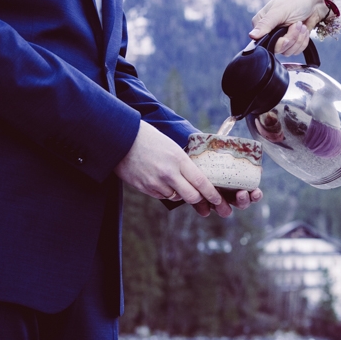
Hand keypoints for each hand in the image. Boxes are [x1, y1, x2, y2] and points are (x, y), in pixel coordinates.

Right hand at [114, 122, 261, 216]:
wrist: (121, 138)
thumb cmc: (149, 138)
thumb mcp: (172, 147)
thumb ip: (184, 162)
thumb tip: (196, 177)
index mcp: (178, 159)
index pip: (201, 182)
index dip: (213, 195)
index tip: (219, 201)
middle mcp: (168, 173)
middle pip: (192, 196)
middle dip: (199, 199)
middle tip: (203, 199)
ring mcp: (155, 182)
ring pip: (176, 197)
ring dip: (180, 194)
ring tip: (175, 181)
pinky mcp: (144, 188)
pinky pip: (161, 196)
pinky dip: (166, 192)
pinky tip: (160, 180)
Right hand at [250, 0, 328, 55]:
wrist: (314, 2)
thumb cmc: (295, 1)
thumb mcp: (279, 11)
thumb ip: (266, 24)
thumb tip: (252, 36)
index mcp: (262, 23)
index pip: (264, 42)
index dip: (278, 40)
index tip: (286, 29)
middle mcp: (270, 33)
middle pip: (278, 49)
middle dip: (291, 37)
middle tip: (297, 24)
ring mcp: (281, 38)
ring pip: (288, 51)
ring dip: (299, 38)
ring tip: (301, 24)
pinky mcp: (292, 42)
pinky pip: (297, 51)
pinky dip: (303, 41)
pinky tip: (304, 29)